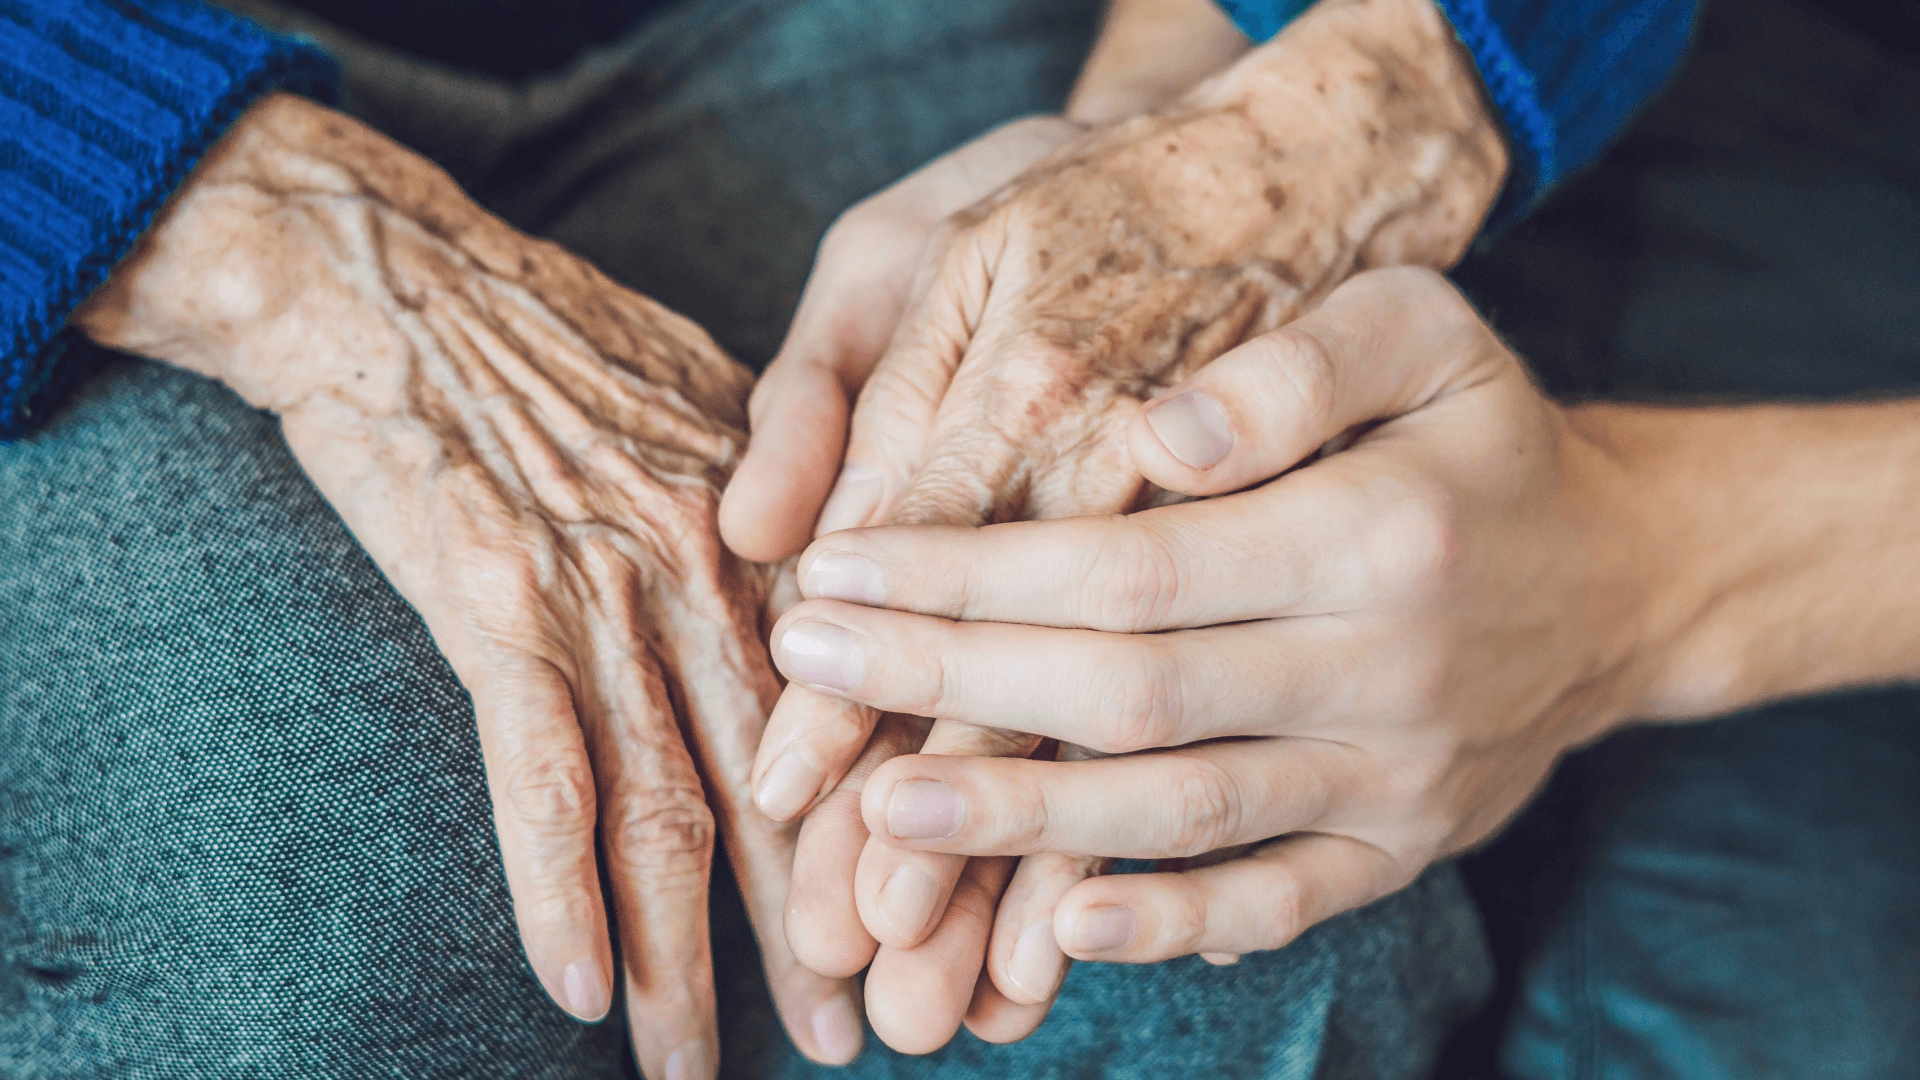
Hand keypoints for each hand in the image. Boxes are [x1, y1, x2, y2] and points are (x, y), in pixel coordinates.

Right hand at [75, 95, 857, 1076]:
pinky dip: (558, 891)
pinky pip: (539, 774)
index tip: (929, 925)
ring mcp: (611, 586)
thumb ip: (780, 516)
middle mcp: (720, 566)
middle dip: (823, 924)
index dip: (898, 829)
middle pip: (792, 781)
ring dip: (691, 957)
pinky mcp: (497, 601)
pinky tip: (578, 989)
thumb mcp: (710, 405)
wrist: (396, 276)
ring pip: (671, 804)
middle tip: (867, 1036)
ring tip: (700, 1070)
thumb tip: (823, 604)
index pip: (866, 708)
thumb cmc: (553, 339)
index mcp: (783, 527)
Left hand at [744, 0, 1507, 1052]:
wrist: (1621, 576)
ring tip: (874, 814)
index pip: (1129, 565)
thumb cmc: (1482, 435)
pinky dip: (1167, 925)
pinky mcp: (1399, 850)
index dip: (970, 576)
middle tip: (808, 671)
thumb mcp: (1422, 330)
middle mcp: (1385, 670)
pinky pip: (1275, 903)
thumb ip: (1289, 366)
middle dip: (947, 688)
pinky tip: (1055, 925)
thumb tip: (1155, 436)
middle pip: (1126, 695)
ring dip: (1018, 824)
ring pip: (1179, 816)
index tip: (840, 570)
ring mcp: (1396, 780)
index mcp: (1376, 530)